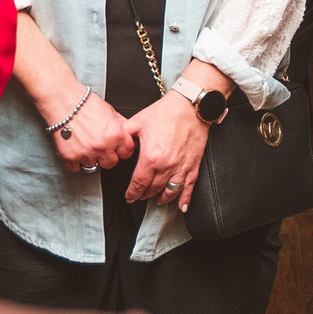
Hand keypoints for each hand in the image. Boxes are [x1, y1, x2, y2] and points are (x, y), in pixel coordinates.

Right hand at [50, 91, 135, 174]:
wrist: (62, 100)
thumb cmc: (84, 102)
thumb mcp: (110, 110)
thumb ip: (121, 124)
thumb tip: (128, 133)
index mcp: (115, 135)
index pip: (127, 152)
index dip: (122, 149)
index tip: (117, 148)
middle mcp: (102, 146)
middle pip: (111, 163)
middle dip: (107, 156)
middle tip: (99, 146)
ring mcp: (86, 153)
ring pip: (93, 166)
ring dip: (90, 158)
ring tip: (84, 144)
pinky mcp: (70, 157)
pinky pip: (76, 168)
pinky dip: (75, 161)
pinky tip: (75, 149)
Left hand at [123, 91, 208, 210]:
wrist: (191, 106)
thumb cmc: (167, 111)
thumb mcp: (138, 121)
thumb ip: (126, 136)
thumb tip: (119, 145)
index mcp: (150, 157)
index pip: (139, 183)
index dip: (132, 192)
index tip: (129, 196)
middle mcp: (166, 166)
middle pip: (153, 189)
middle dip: (145, 195)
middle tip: (140, 196)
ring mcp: (181, 167)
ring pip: (170, 191)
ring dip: (162, 198)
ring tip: (157, 200)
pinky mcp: (193, 165)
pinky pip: (189, 187)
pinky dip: (185, 199)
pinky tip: (182, 207)